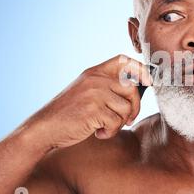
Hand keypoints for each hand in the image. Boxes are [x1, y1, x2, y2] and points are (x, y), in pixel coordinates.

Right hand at [21, 54, 151, 148]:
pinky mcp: (94, 110)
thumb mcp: (85, 91)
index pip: (123, 60)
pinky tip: (98, 133)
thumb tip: (138, 90)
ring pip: (126, 108)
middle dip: (135, 107)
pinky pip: (116, 122)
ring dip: (120, 123)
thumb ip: (105, 87)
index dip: (141, 69)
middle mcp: (95, 79)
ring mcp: (94, 94)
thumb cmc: (67, 114)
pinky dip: (110, 132)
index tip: (149, 82)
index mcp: (93, 72)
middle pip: (132, 88)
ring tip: (105, 127)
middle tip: (128, 120)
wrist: (43, 128)